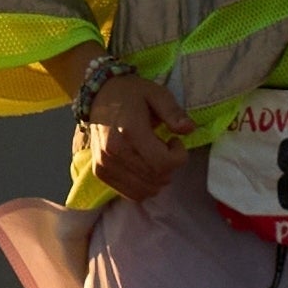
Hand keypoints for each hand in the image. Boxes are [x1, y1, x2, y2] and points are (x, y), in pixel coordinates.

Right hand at [76, 72, 180, 196]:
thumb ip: (173, 112)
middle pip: (155, 179)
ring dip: (157, 178)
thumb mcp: (157, 94)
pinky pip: (130, 193)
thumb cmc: (131, 94)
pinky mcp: (100, 172)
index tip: (175, 141)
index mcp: (130, 132)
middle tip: (165, 147)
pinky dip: (144, 186)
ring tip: (153, 157)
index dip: (178, 157)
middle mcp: (114, 152)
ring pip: (144, 191)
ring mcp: (104, 164)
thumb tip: (189, 129)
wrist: (98, 96)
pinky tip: (143, 167)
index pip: (162, 163)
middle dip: (169, 167)